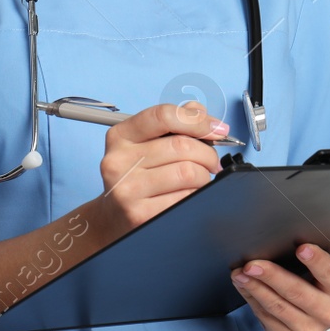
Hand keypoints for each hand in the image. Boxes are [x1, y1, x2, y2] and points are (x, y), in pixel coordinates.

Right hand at [97, 101, 227, 230]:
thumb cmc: (135, 176)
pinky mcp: (139, 214)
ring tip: (200, 179)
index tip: (217, 129)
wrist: (112, 218)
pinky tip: (189, 195)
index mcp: (120, 136)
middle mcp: (118, 161)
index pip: (163, 116)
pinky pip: (185, 198)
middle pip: (181, 146)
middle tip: (213, 162)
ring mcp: (126, 189)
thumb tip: (200, 112)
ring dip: (204, 176)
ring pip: (188, 173)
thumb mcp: (145, 144)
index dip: (197, 120)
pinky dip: (196, 195)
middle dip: (208, 154)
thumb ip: (173, 123)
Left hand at [230, 245, 329, 330]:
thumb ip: (316, 248)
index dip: (316, 261)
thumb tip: (288, 235)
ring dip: (255, 289)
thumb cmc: (321, 272)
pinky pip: (267, 319)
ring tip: (240, 274)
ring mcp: (311, 330)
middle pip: (298, 294)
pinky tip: (244, 286)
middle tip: (252, 265)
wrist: (321, 298)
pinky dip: (253, 300)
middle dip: (272, 277)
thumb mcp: (327, 256)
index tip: (301, 248)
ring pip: (278, 309)